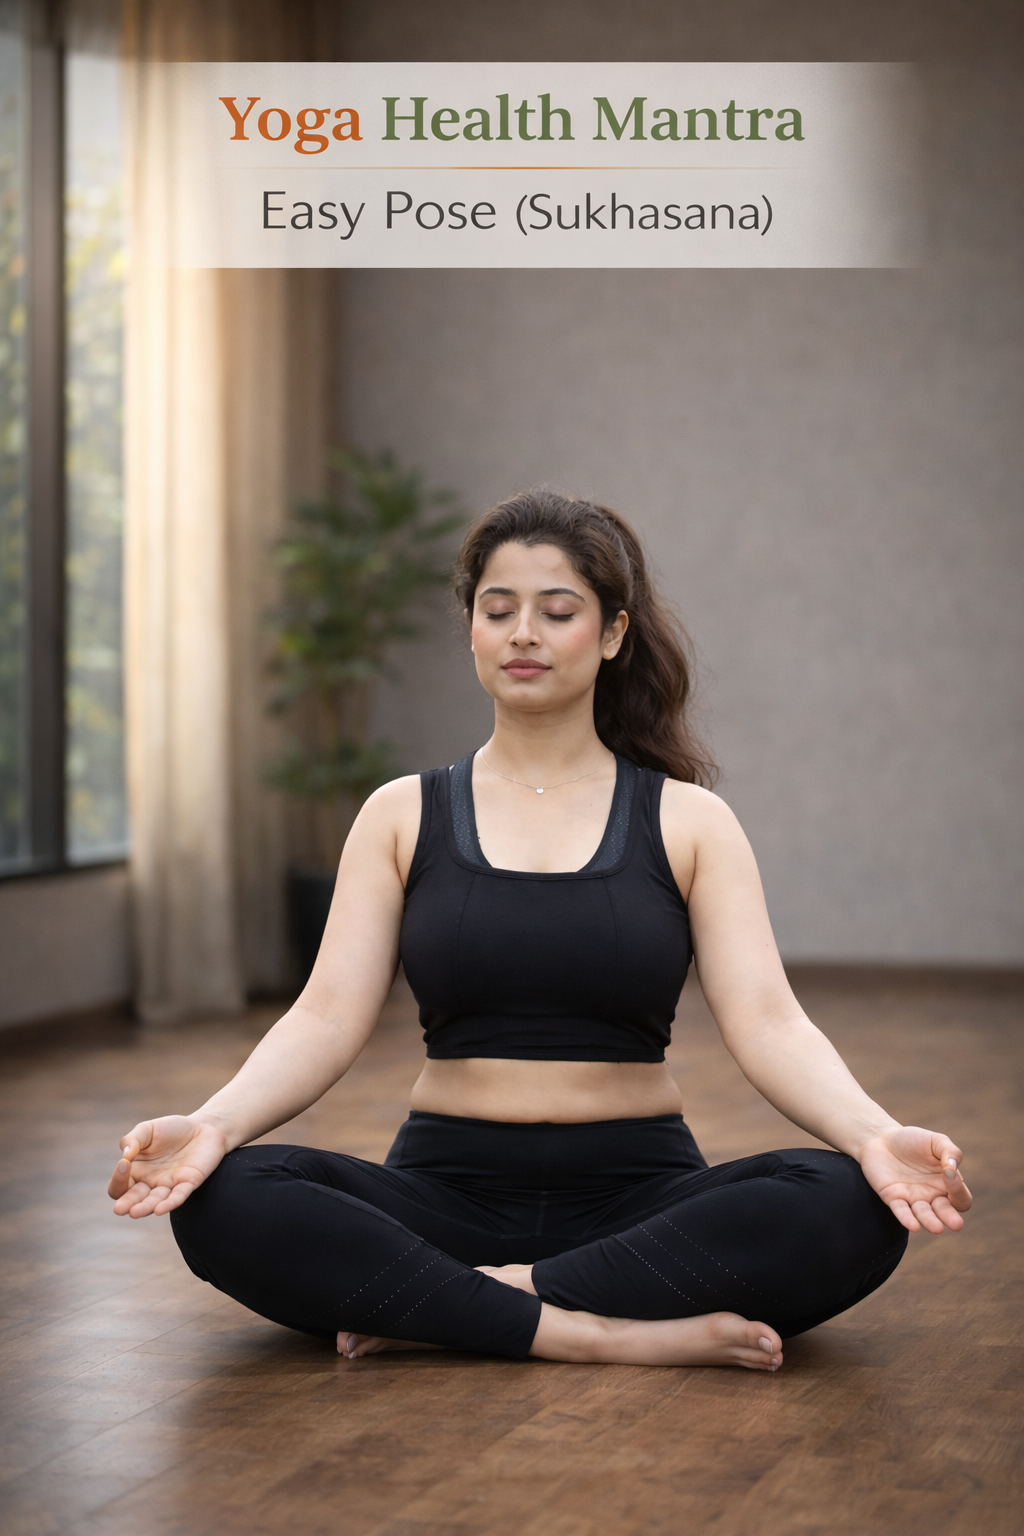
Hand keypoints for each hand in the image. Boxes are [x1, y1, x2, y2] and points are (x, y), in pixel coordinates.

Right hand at [107, 1116, 226, 1217]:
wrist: (203, 1126)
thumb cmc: (171, 1129)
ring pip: (155, 1201)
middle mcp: (150, 1182)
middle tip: (119, 1209)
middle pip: (134, 1199)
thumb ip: (133, 1139)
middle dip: (126, 1204)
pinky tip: (159, 1209)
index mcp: (136, 1171)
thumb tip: (125, 1155)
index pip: (120, 1185)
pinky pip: (178, 1196)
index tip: (124, 1163)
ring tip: (134, 1212)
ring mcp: (169, 1185)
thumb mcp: (148, 1129)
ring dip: (145, 1208)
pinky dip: (170, 1203)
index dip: (118, 1178)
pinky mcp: (188, 1183)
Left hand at [858, 1125, 971, 1233]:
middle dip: (951, 1218)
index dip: (958, 1188)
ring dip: (930, 1222)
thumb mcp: (936, 1141)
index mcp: (947, 1184)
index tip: (948, 1172)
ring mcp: (913, 1199)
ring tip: (937, 1228)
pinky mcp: (893, 1198)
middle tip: (956, 1224)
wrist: (881, 1139)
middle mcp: (933, 1196)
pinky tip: (913, 1226)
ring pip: (924, 1216)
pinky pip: (901, 1212)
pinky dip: (907, 1219)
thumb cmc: (913, 1140)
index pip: (961, 1197)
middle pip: (946, 1213)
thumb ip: (950, 1151)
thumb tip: (953, 1167)